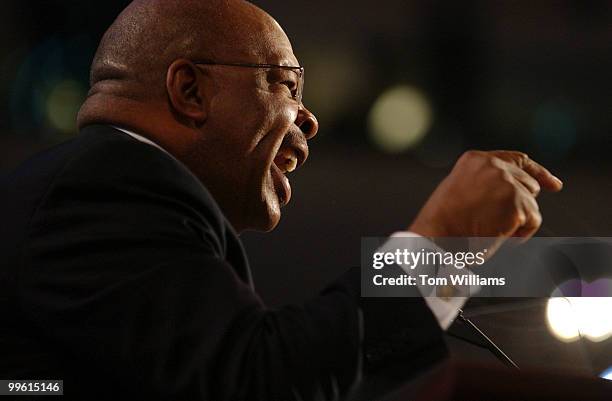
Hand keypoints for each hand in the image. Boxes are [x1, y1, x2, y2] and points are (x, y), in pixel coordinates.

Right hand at [409, 150, 561, 247]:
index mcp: (475, 160)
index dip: (538, 172)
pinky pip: (532, 220)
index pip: (517, 160)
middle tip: (496, 222)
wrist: (435, 237)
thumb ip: (486, 184)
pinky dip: (521, 233)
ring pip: (531, 205)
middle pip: (528, 185)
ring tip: (490, 229)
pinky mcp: (516, 202)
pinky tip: (499, 236)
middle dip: (521, 205)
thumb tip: (520, 193)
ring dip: (517, 222)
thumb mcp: (462, 191)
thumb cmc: (442, 223)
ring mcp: (506, 182)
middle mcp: (493, 165)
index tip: (554, 184)